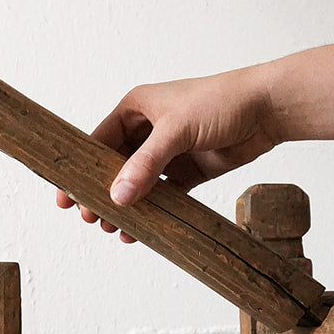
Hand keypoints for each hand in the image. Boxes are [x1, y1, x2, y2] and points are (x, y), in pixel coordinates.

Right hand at [55, 42, 333, 239]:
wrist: (268, 109)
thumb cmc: (220, 102)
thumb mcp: (176, 131)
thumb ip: (146, 165)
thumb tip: (118, 197)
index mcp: (135, 108)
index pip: (97, 141)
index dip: (81, 169)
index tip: (66, 196)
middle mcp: (148, 129)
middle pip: (114, 166)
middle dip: (102, 193)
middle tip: (91, 220)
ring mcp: (168, 151)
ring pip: (137, 184)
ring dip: (126, 206)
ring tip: (115, 231)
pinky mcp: (189, 170)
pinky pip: (163, 195)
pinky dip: (153, 212)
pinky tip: (143, 230)